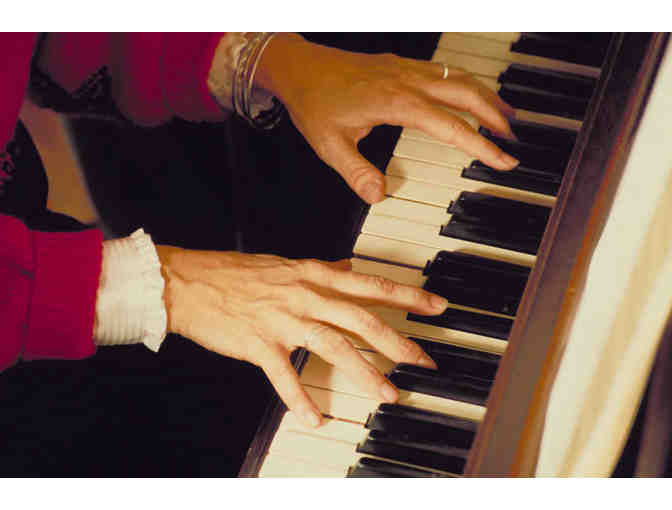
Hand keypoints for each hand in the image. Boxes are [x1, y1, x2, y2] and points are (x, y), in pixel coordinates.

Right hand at [156, 246, 446, 427]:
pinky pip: (285, 377)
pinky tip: (315, 418)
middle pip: (362, 320)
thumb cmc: (236, 272)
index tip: (437, 307)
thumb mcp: (286, 264)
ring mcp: (283, 320)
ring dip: (365, 373)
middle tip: (423, 362)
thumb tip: (347, 267)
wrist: (189, 281)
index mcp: (313, 275)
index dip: (408, 296)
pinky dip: (301, 400)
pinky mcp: (259, 344)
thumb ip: (321, 269)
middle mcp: (305, 296)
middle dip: (398, 342)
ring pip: (335, 347)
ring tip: (388, 393)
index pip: (371, 285)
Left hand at [256, 33, 518, 204]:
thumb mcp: (329, 144)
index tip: (503, 160)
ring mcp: (407, 68)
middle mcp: (408, 80)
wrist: (299, 67)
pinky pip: (445, 71)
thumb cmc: (313, 102)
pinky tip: (471, 95)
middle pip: (467, 93)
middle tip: (514, 140)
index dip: (481, 145)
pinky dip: (467, 84)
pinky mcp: (402, 64)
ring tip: (507, 116)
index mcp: (396, 102)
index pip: (450, 126)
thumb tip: (378, 196)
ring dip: (487, 96)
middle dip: (496, 116)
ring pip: (460, 77)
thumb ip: (356, 172)